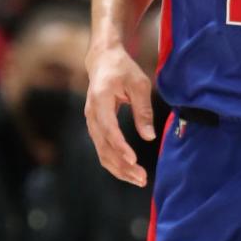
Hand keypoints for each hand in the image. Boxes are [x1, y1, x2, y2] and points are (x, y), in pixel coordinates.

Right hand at [85, 43, 153, 185]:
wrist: (103, 61)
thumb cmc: (123, 69)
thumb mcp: (139, 84)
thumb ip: (143, 110)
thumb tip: (149, 137)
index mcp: (100, 99)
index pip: (108, 128)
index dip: (120, 146)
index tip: (133, 160)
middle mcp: (91, 113)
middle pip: (103, 146)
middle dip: (122, 165)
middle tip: (142, 178)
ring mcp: (91, 121)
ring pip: (102, 152)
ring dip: (119, 168)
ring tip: (139, 179)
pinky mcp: (96, 127)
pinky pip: (103, 149)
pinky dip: (115, 162)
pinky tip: (129, 171)